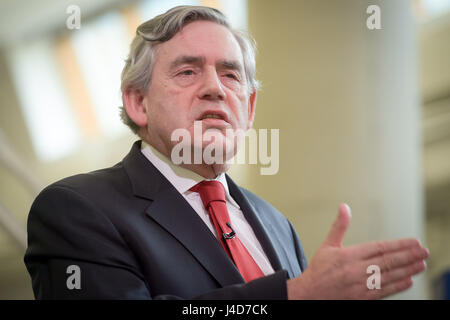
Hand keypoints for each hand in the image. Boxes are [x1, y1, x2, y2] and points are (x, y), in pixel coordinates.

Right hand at [287, 203, 428, 298]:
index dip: (398, 245)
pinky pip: (384, 291)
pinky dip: (397, 286)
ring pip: (389, 276)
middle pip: (388, 262)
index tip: (413, 242)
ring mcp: (360, 285)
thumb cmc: (319, 269)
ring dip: (407, 270)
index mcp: (348, 255)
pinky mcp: (362, 298)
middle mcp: (356, 270)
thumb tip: (343, 207)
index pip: (379, 248)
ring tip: (421, 264)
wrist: (309, 294)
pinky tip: (408, 280)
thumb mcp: (327, 245)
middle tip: (424, 251)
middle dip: (409, 256)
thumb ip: (339, 226)